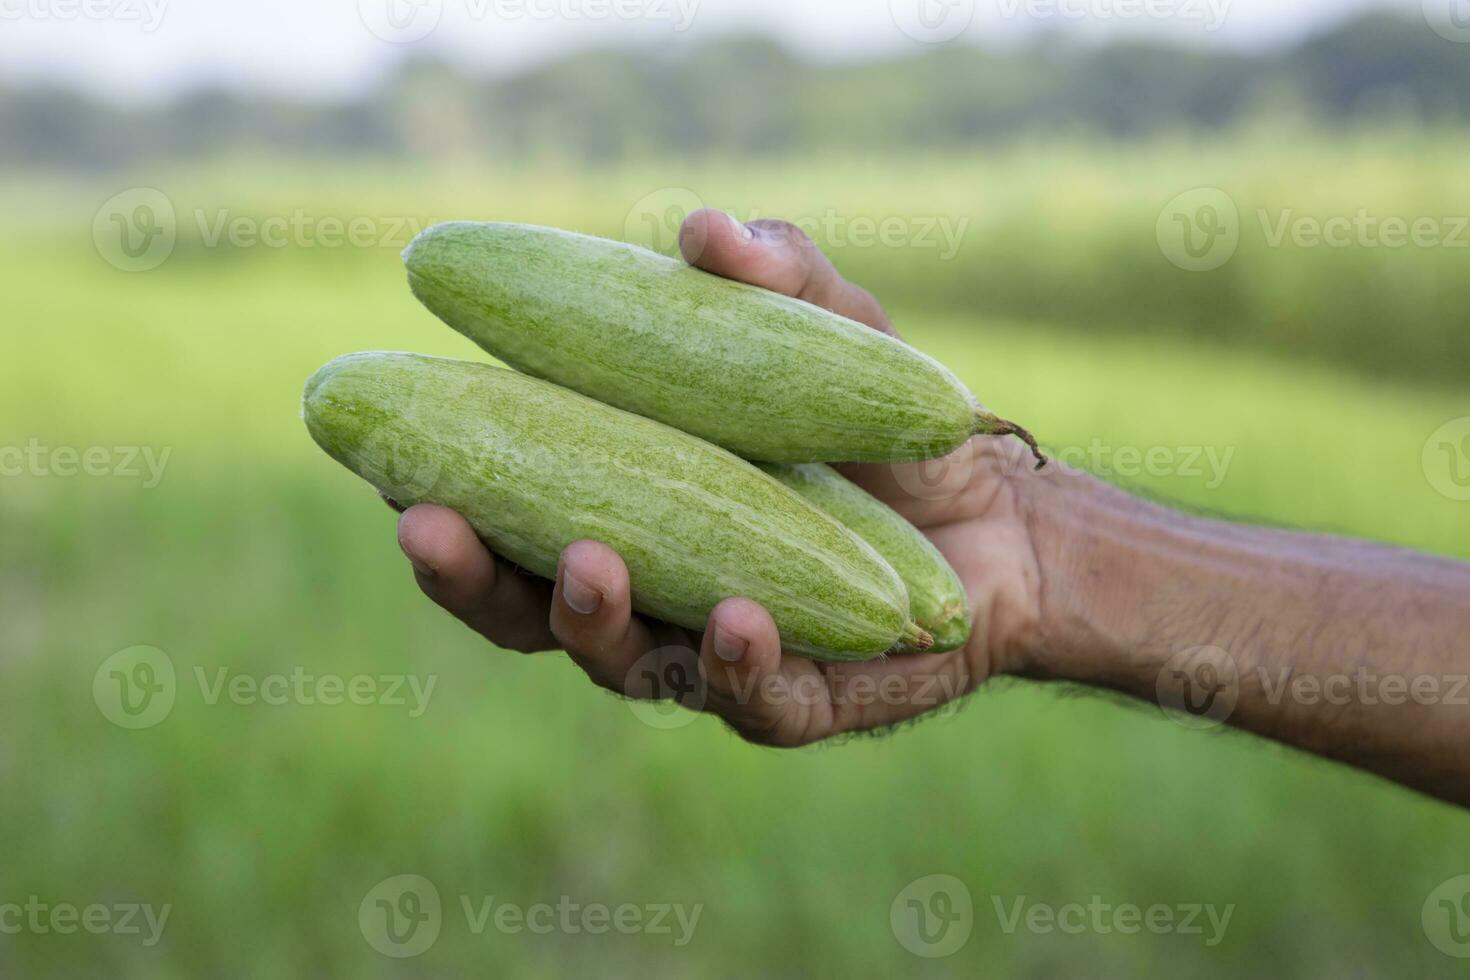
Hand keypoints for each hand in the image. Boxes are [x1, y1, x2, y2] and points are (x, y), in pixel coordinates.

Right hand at [395, 210, 1045, 745]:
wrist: (1000, 521)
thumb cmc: (880, 426)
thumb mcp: (831, 336)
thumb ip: (773, 278)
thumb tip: (701, 226)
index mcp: (622, 501)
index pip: (506, 504)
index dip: (439, 484)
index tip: (388, 446)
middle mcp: (644, 589)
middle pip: (521, 606)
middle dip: (466, 575)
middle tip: (424, 523)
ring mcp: (706, 654)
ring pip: (615, 662)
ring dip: (587, 618)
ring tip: (595, 560)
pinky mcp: (791, 701)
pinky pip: (749, 701)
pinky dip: (735, 663)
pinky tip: (739, 617)